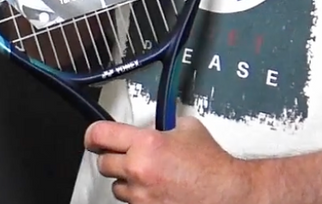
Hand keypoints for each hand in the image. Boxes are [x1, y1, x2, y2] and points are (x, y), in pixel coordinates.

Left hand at [85, 117, 253, 203]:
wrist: (228, 194)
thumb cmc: (212, 166)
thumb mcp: (187, 128)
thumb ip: (163, 126)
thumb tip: (154, 126)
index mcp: (145, 144)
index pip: (99, 134)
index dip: (93, 135)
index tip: (93, 138)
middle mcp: (139, 170)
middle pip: (103, 164)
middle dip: (114, 159)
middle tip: (128, 157)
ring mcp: (141, 196)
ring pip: (117, 187)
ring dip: (128, 181)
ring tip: (150, 177)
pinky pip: (131, 203)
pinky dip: (140, 197)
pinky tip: (157, 191)